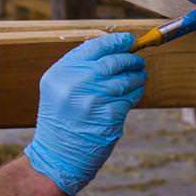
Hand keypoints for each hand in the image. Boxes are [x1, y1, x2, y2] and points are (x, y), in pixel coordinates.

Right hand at [24, 31, 146, 195]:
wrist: (57, 155)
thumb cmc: (61, 120)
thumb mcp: (58, 87)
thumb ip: (79, 67)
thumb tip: (112, 49)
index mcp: (62, 72)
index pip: (95, 47)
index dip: (116, 41)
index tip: (128, 40)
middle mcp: (76, 84)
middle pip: (114, 62)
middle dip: (130, 59)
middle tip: (137, 61)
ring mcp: (94, 100)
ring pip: (126, 80)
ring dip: (137, 77)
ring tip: (138, 77)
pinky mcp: (109, 116)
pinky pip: (129, 99)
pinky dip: (135, 94)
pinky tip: (133, 94)